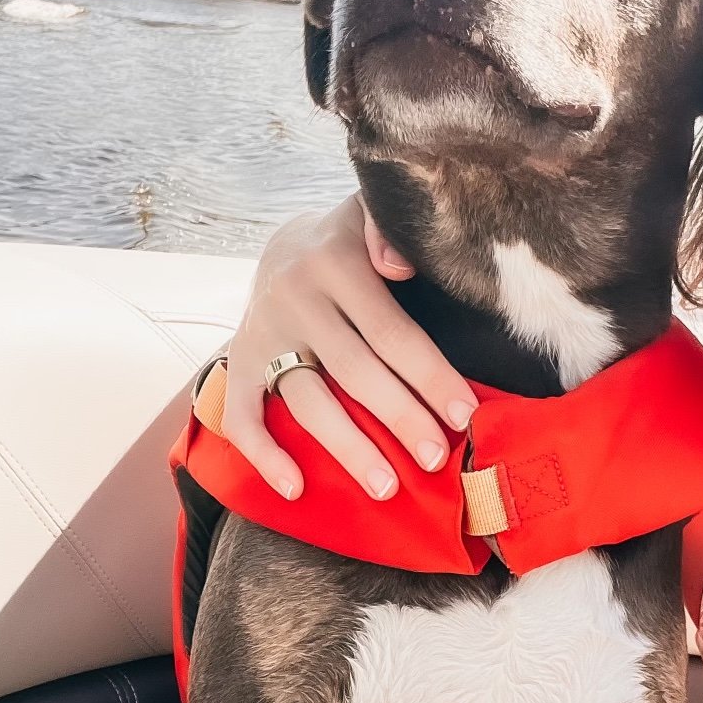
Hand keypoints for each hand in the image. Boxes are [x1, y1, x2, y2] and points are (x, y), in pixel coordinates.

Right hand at [222, 193, 477, 500]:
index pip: (390, 331)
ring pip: (306, 401)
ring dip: (346, 448)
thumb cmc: (354, 239)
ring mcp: (262, 334)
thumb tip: (400, 267)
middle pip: (354, 371)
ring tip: (386, 487)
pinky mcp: (238, 362)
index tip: (464, 415)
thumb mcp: (373, 214)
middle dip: (399, 418)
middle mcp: (294, 298)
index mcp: (335, 262)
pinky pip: (243, 416)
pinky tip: (296, 488)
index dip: (429, 376)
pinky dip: (264, 455)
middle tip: (434, 458)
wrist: (287, 244)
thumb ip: (391, 229)